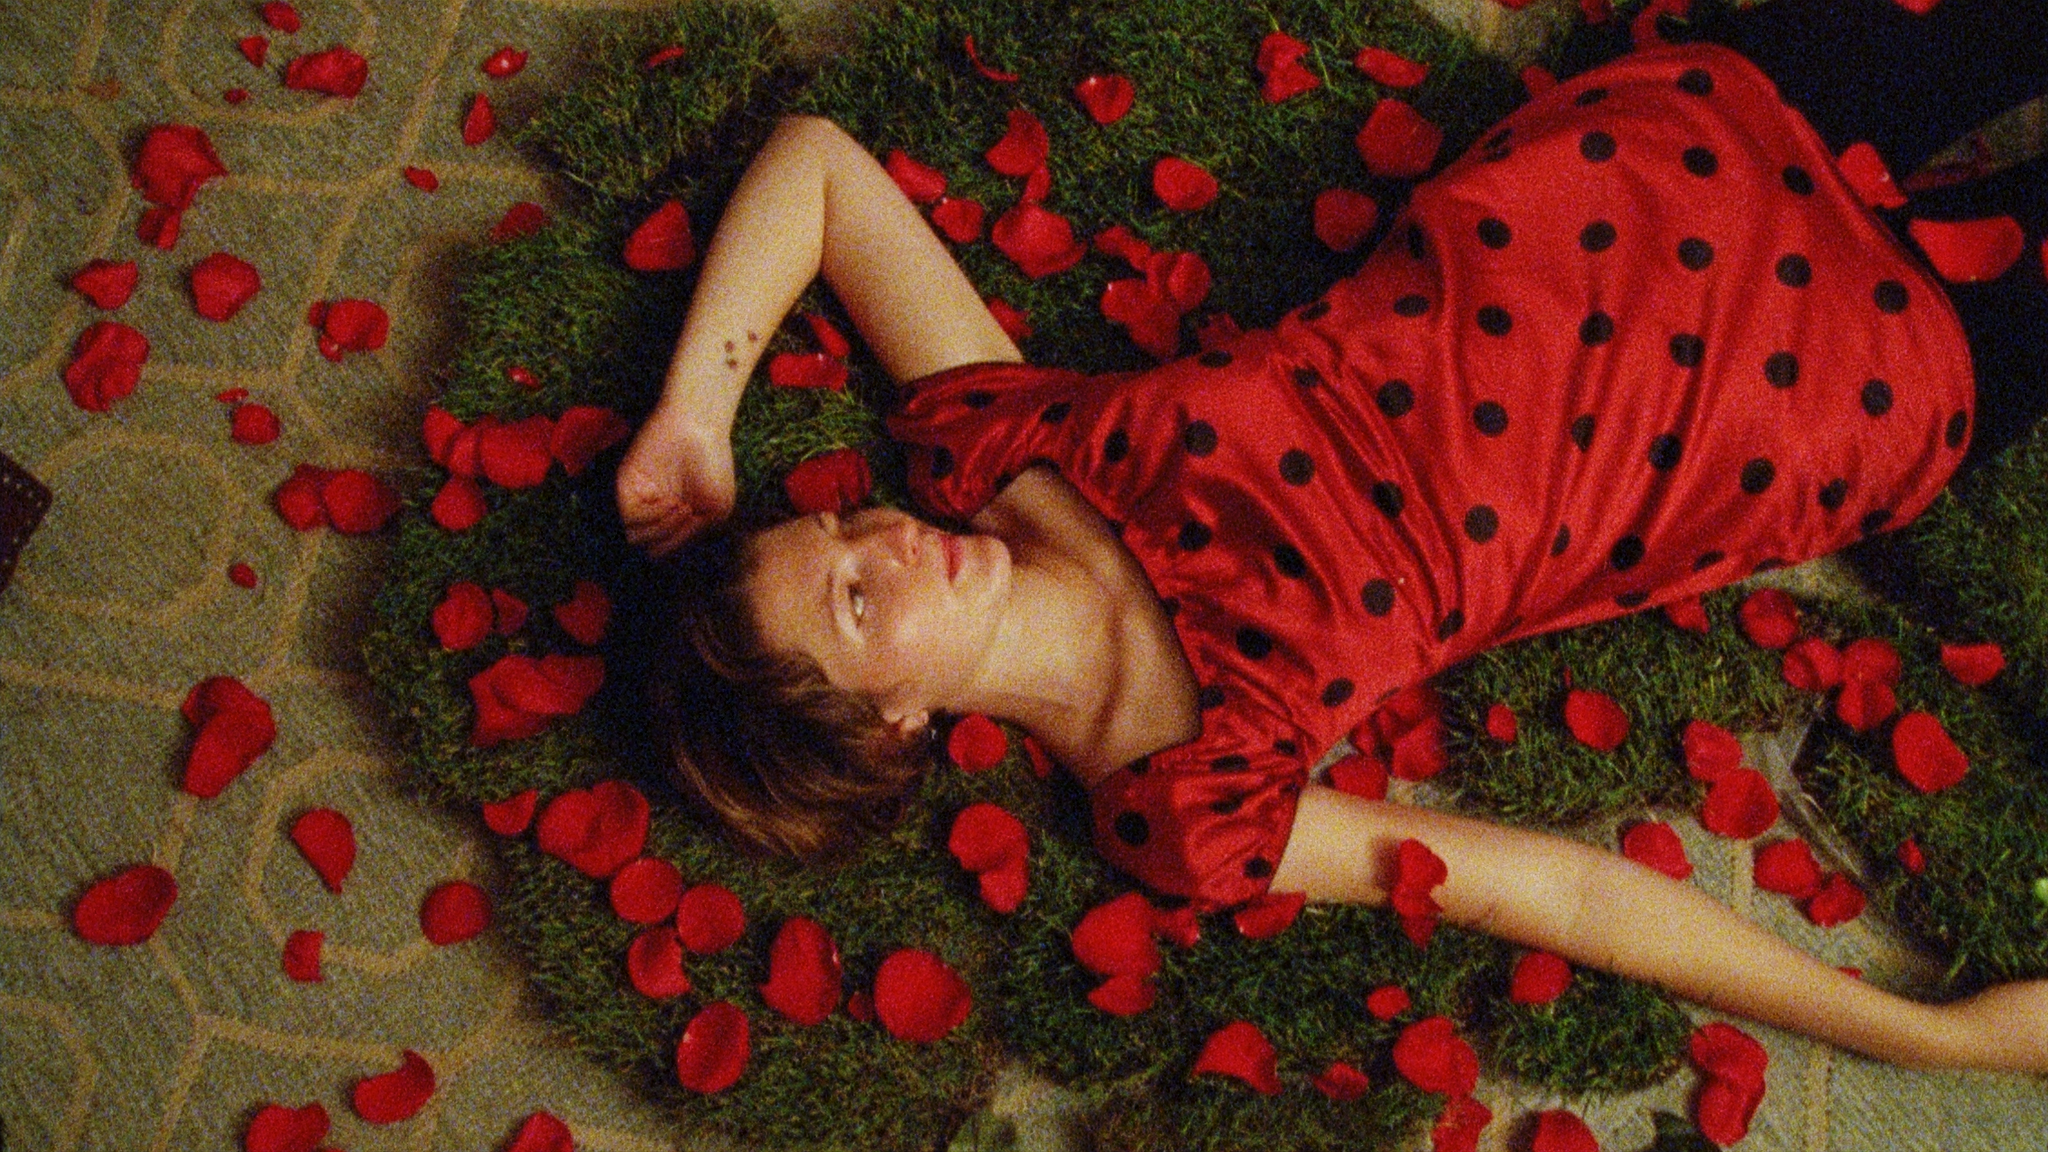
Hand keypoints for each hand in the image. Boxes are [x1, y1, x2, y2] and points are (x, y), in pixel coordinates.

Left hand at [616, 406, 736, 555]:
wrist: (700, 429)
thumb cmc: (714, 466)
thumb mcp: (715, 512)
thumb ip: (692, 536)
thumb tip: (668, 556)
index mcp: (670, 519)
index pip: (664, 550)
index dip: (680, 547)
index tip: (696, 528)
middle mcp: (651, 513)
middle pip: (648, 548)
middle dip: (671, 540)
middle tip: (688, 516)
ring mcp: (637, 501)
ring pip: (636, 538)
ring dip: (663, 530)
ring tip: (682, 509)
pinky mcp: (626, 488)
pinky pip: (630, 518)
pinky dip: (652, 518)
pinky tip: (671, 505)